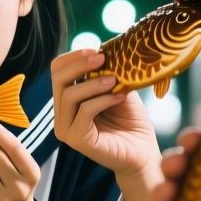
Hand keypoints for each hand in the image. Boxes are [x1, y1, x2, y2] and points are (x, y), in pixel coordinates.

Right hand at [52, 49, 162, 200]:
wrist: (143, 152)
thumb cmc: (131, 121)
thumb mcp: (118, 88)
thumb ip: (107, 71)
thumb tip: (103, 49)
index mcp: (67, 99)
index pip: (57, 71)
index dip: (73, 57)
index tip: (96, 50)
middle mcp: (61, 113)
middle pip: (57, 79)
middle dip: (78, 64)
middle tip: (102, 58)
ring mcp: (66, 128)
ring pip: (69, 95)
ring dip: (93, 83)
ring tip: (115, 80)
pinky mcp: (77, 140)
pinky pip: (84, 111)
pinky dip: (102, 99)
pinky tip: (119, 96)